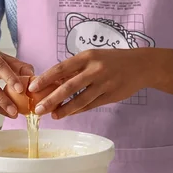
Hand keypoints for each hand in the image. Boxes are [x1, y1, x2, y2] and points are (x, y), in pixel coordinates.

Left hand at [28, 49, 144, 118]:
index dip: (45, 79)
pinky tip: (68, 113)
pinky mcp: (111, 95)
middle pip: (68, 87)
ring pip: (80, 100)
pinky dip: (78, 110)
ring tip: (53, 115)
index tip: (32, 88)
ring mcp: (104, 83)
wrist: (140, 65)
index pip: (61, 68)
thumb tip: (52, 82)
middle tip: (38, 109)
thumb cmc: (111, 60)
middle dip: (51, 99)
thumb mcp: (92, 57)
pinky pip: (91, 105)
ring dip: (64, 109)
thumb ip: (75, 68)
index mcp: (86, 57)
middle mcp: (94, 69)